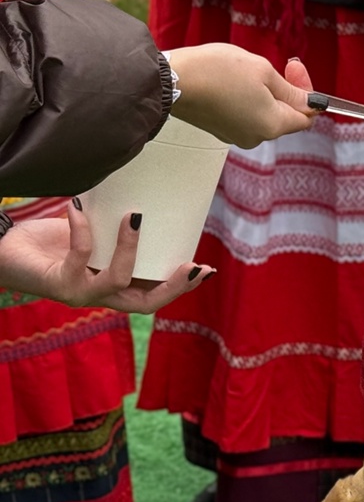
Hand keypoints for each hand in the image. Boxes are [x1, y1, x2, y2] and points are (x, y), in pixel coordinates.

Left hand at [0, 204, 212, 313]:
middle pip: (145, 302)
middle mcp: (100, 296)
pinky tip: (80, 208)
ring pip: (118, 280)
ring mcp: (80, 292)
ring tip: (134, 217)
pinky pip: (80, 255)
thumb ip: (118, 229)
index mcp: (114, 287)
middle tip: (191, 265)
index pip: (154, 295)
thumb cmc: (52, 240)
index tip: (205, 269)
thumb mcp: (95, 234)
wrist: (6, 249)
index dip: (181, 287)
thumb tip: (149, 198)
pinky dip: (84, 230)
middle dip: (172, 286)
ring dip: (131, 249)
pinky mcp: (57, 281)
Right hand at [166, 44, 316, 147]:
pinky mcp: (221, 129)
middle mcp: (256, 137)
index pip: (306, 117)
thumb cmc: (216, 72)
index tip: (296, 69)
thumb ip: (290, 90)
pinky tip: (235, 80)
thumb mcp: (263, 71)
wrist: (172, 79)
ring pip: (264, 114)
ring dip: (266, 92)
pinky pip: (245, 115)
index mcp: (272, 126)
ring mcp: (236, 135)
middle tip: (282, 63)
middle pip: (285, 116)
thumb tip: (309, 103)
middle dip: (287, 89)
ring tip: (251, 69)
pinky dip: (248, 99)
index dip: (307, 93)